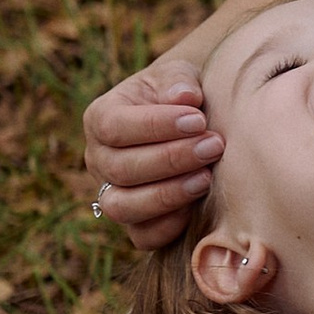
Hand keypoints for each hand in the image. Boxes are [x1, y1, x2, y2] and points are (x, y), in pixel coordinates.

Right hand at [81, 0, 286, 246]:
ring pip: (123, 207)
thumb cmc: (182, 96)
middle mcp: (99, 159)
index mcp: (100, 119)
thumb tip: (185, 96)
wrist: (192, 121)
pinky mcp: (136, 223)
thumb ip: (178, 81)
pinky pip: (142, 236)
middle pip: (120, 169)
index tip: (198, 119)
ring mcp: (113, 194)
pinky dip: (168, 226)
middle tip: (214, 145)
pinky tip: (197, 207)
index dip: (155, 126)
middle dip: (171, 159)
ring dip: (167, 194)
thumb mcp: (178, 77)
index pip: (114, 127)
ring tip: (206, 178)